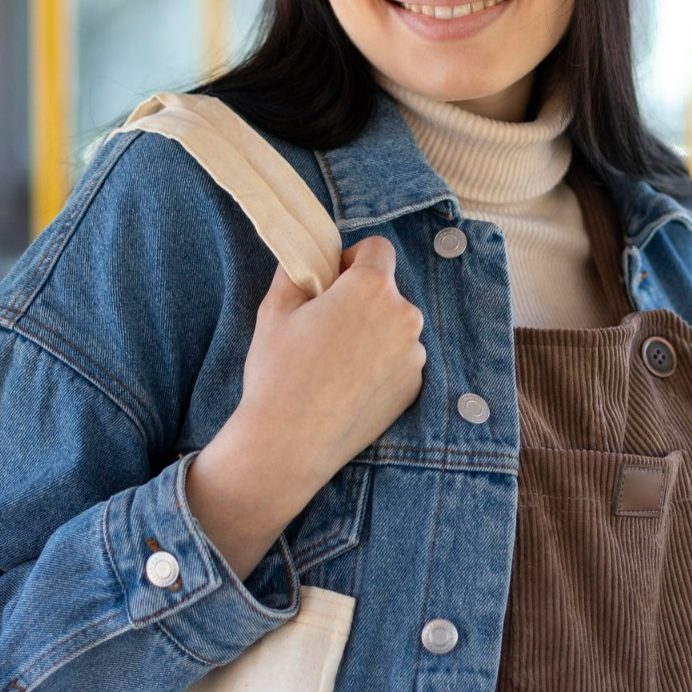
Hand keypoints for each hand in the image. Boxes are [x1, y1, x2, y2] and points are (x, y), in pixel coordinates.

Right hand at [234, 235, 426, 496]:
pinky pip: (398, 359)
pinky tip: (347, 385)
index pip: (377, 248)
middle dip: (360, 299)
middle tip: (324, 327)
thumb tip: (311, 260)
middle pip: (386, 290)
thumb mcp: (276, 308)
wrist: (291, 442)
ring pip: (393, 326)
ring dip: (372, 332)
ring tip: (333, 363)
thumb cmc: (279, 371)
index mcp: (373, 288)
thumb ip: (298, 270)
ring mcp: (415, 355)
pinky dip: (379, 364)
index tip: (330, 282)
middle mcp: (405, 316)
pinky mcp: (415, 387)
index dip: (350, 259)